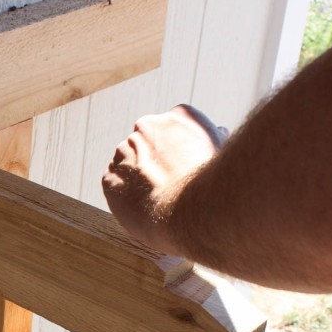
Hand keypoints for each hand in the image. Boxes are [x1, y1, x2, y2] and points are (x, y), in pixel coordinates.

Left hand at [102, 104, 225, 254]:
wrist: (189, 214)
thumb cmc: (213, 186)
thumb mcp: (222, 156)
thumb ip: (214, 140)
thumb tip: (218, 131)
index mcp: (179, 116)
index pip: (173, 126)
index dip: (177, 148)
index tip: (181, 165)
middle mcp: (147, 126)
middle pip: (146, 142)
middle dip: (154, 161)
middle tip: (168, 184)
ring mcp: (124, 151)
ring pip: (127, 163)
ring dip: (137, 177)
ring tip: (156, 200)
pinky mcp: (108, 178)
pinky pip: (114, 185)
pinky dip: (124, 196)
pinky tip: (142, 208)